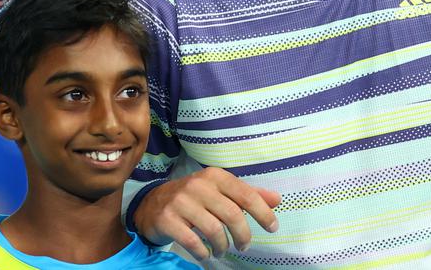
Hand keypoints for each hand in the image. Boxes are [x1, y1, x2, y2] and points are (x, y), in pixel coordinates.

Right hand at [132, 167, 280, 261]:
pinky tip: (206, 253)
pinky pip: (193, 241)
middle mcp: (197, 185)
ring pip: (214, 230)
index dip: (263, 213)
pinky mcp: (168, 219)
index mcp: (214, 176)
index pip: (245, 194)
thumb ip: (248, 194)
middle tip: (244, 246)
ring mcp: (181, 202)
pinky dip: (204, 252)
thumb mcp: (220, 191)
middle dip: (243, 235)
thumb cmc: (194, 198)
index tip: (272, 228)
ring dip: (223, 246)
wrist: (152, 204)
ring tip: (222, 251)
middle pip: (232, 214)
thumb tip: (277, 199)